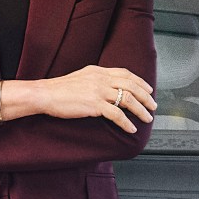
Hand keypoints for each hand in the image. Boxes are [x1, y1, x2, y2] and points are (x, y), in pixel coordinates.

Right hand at [40, 65, 155, 132]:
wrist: (45, 94)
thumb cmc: (59, 89)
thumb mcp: (81, 78)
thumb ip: (96, 80)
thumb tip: (108, 87)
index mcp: (98, 71)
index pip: (125, 73)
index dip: (140, 82)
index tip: (148, 89)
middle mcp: (101, 78)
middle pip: (131, 85)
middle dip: (146, 96)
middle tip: (153, 105)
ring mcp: (99, 91)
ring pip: (128, 99)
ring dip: (141, 110)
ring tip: (147, 118)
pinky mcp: (95, 104)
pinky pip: (117, 114)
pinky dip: (126, 122)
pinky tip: (131, 128)